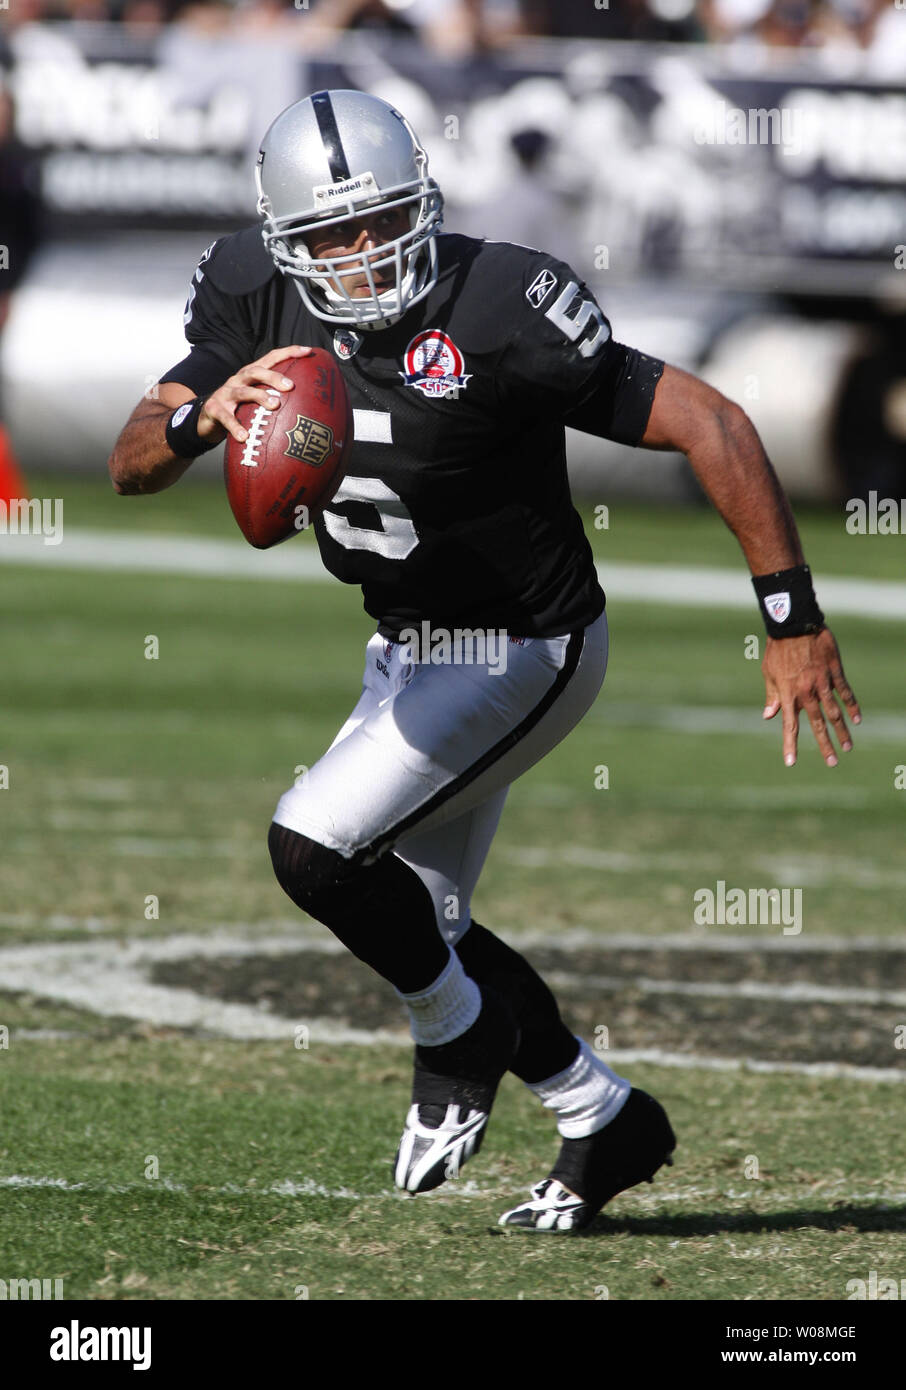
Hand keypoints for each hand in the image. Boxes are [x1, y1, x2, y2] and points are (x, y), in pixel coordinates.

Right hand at [198, 346, 312, 444]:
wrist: (205, 419)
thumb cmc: (238, 409)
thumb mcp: (255, 401)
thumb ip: (274, 398)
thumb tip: (308, 407)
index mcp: (251, 375)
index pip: (271, 358)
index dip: (289, 352)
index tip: (308, 351)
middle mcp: (238, 379)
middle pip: (257, 371)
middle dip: (274, 376)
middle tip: (290, 386)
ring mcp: (225, 393)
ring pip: (243, 391)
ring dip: (260, 396)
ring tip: (274, 406)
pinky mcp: (214, 408)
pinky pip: (226, 418)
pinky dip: (236, 427)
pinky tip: (245, 437)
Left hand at [761, 627, 860, 767]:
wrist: (794, 624)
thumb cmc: (778, 649)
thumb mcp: (769, 672)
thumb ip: (772, 696)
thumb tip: (768, 716)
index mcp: (788, 694)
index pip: (789, 726)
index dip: (790, 745)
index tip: (790, 763)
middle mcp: (806, 692)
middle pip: (817, 724)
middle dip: (825, 745)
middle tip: (832, 763)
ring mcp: (822, 682)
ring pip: (834, 712)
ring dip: (842, 731)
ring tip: (848, 747)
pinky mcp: (834, 672)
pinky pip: (845, 692)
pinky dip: (852, 706)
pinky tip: (857, 719)